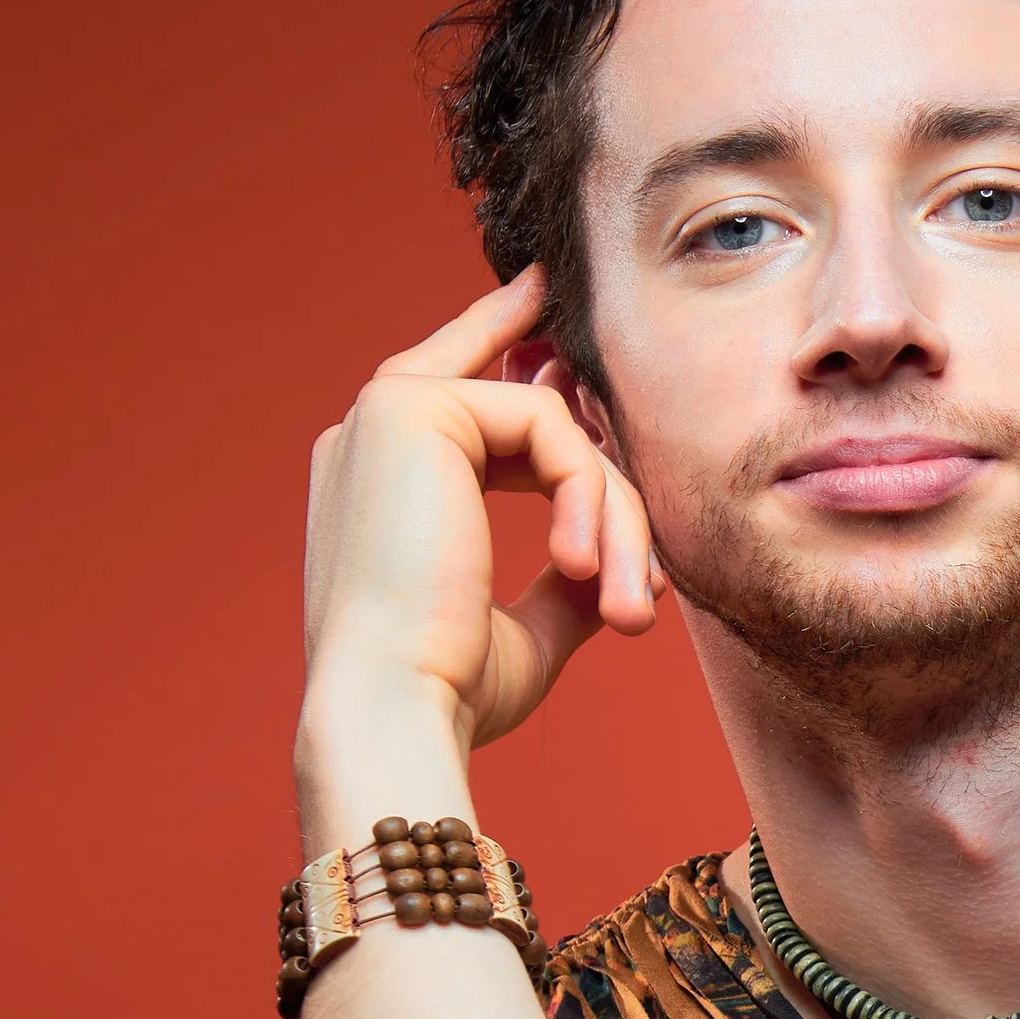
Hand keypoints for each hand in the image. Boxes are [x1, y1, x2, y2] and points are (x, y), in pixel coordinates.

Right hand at [300, 265, 663, 769]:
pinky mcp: (412, 405)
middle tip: (649, 580)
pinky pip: (549, 425)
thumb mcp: (523, 630)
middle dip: (602, 476)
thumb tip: (613, 565)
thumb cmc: (446, 692)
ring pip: (552, 424)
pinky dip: (590, 499)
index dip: (507, 340)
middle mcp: (369, 434)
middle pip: (521, 406)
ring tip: (628, 612)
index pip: (456, 387)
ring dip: (613, 519)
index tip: (552, 308)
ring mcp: (386, 411)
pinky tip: (583, 570)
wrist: (394, 710)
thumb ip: (563, 578)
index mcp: (376, 480)